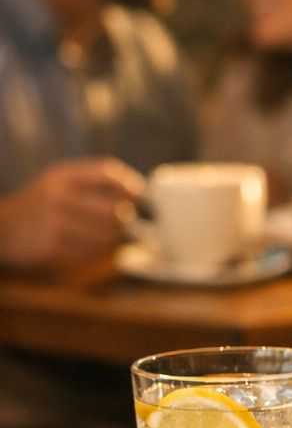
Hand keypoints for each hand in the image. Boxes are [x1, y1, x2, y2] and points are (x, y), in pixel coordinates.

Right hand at [0, 158, 144, 271]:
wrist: (0, 230)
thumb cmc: (40, 206)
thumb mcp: (58, 181)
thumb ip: (94, 181)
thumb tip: (141, 194)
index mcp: (62, 175)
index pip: (109, 173)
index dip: (131, 187)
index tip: (137, 199)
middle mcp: (58, 195)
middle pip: (115, 211)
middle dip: (125, 221)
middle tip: (121, 225)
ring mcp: (53, 222)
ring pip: (107, 236)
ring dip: (111, 241)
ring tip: (103, 239)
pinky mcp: (50, 247)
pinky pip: (91, 254)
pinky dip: (96, 254)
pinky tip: (88, 249)